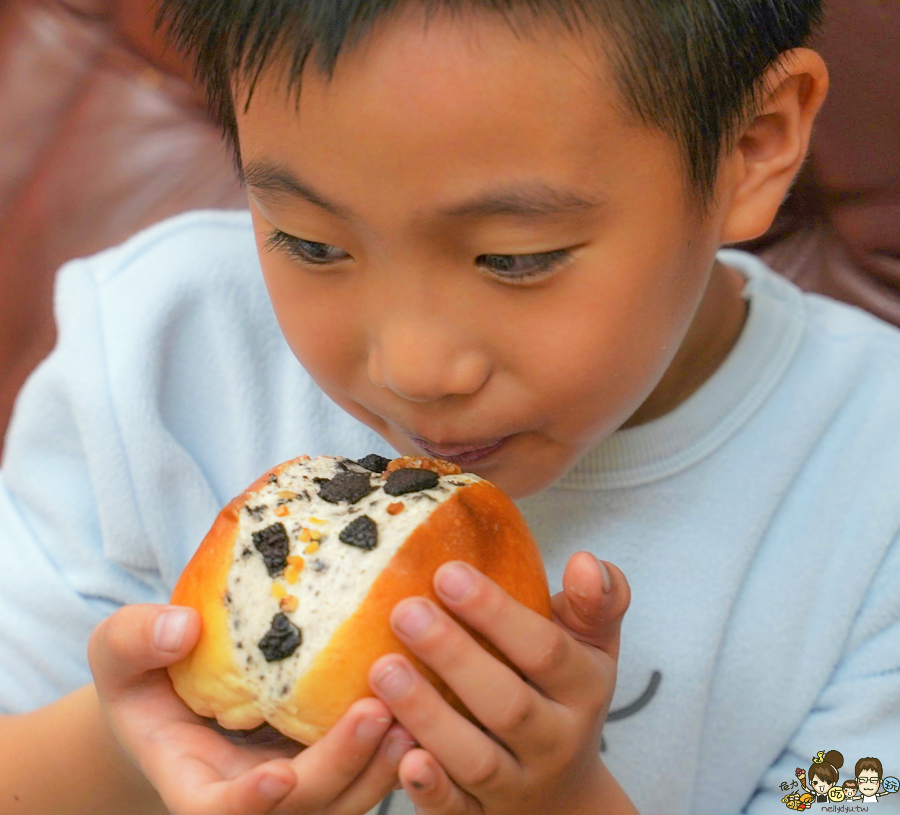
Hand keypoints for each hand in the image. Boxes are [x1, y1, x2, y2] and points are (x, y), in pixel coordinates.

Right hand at [89, 604, 415, 814]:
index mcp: (194, 782)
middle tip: (378, 711)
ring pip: (348, 799)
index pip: (218, 814)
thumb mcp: (120, 653)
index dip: (248, 805)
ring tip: (416, 712)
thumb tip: (181, 627)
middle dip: (342, 766)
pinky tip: (428, 702)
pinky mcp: (331, 762)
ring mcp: (298, 785)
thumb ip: (136, 640)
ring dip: (383, 763)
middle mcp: (253, 795)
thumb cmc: (147, 674)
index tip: (278, 775)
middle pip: (304, 806)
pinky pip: (370, 770)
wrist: (180, 693)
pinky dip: (399, 749)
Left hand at [366, 552, 637, 813]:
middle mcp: (554, 741)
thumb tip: (588, 561)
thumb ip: (596, 602)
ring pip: (475, 758)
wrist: (567, 796)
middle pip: (507, 703)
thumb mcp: (593, 647)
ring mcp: (516, 785)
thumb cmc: (566, 696)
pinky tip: (399, 754)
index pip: (544, 650)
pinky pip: (455, 811)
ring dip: (427, 716)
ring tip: (383, 669)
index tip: (447, 573)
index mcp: (582, 689)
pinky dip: (429, 788)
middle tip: (405, 611)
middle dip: (454, 656)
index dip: (496, 612)